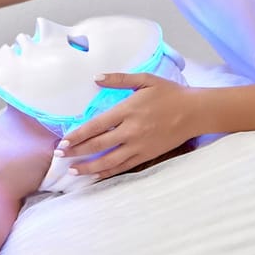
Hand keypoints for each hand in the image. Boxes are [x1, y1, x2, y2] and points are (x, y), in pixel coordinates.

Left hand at [59, 73, 199, 178]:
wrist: (195, 112)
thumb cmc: (169, 93)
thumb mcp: (145, 79)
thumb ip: (119, 79)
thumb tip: (96, 78)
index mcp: (128, 111)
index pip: (96, 126)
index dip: (78, 136)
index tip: (63, 142)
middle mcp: (131, 131)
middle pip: (98, 145)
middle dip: (77, 152)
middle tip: (60, 156)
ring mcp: (139, 146)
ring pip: (109, 161)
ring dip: (89, 167)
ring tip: (72, 171)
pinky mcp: (147, 155)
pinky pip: (123, 167)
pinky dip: (108, 173)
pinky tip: (95, 176)